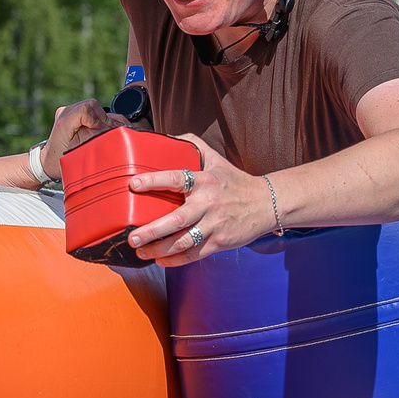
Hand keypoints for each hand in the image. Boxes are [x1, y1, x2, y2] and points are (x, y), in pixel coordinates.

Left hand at [37, 98, 111, 183]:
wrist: (48, 160)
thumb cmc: (60, 160)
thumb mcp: (78, 154)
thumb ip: (93, 139)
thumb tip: (109, 130)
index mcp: (63, 123)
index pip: (86, 109)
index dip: (97, 120)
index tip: (100, 131)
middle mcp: (64, 113)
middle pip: (92, 105)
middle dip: (102, 118)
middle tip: (106, 131)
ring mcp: (67, 111)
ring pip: (92, 105)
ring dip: (100, 118)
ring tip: (102, 131)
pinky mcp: (71, 112)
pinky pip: (89, 108)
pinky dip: (97, 117)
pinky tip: (99, 128)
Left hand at [125, 134, 273, 263]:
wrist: (266, 204)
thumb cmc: (236, 182)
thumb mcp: (217, 159)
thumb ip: (194, 146)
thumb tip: (169, 138)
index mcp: (205, 181)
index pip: (176, 178)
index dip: (154, 181)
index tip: (134, 184)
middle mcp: (208, 203)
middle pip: (176, 219)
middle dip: (152, 230)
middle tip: (132, 236)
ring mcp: (214, 225)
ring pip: (183, 241)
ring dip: (159, 249)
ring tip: (141, 250)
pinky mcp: (219, 242)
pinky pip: (193, 254)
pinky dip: (175, 259)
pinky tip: (159, 259)